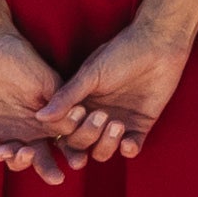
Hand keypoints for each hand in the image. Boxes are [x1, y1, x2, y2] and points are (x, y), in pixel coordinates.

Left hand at [0, 14, 73, 166]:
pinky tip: (7, 150)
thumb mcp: (48, 83)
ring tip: (28, 153)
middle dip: (48, 170)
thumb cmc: (22, 58)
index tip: (78, 161)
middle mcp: (27, 130)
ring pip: (14, 159)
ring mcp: (4, 131)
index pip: (62, 144)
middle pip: (40, 158)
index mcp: (46, 120)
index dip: (71, 154)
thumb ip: (62, 106)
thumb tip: (78, 128)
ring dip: (22, 162)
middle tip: (56, 177)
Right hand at [33, 10, 197, 170]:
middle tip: (100, 116)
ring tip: (117, 125)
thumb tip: (40, 117)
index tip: (76, 115)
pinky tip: (128, 142)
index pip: (64, 129)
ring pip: (103, 151)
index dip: (66, 130)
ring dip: (107, 144)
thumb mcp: (90, 74)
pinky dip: (128, 149)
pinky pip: (131, 147)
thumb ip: (67, 97)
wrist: (156, 45)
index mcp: (79, 104)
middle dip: (88, 136)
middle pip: (81, 144)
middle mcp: (95, 117)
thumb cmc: (120, 53)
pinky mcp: (140, 126)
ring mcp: (117, 123)